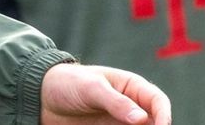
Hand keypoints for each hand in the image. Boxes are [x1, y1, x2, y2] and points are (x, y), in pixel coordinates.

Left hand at [39, 63, 170, 124]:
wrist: (40, 98)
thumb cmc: (66, 83)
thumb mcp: (91, 87)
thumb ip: (116, 102)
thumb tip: (143, 119)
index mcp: (131, 87)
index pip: (157, 101)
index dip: (164, 115)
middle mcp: (130, 106)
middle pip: (154, 122)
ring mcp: (120, 123)